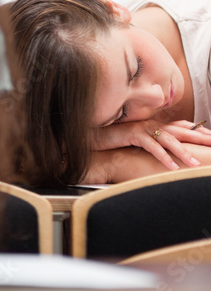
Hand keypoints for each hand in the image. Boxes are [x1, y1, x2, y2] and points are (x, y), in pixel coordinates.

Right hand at [94, 119, 210, 170]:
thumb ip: (151, 141)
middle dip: (199, 138)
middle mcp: (150, 123)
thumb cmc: (113, 138)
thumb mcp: (136, 139)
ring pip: (168, 139)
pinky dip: (163, 156)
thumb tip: (166, 151)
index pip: (181, 125)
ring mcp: (142, 128)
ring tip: (196, 163)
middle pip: (180, 130)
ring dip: (183, 152)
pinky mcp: (132, 134)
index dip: (197, 130)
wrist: (91, 134)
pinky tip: (172, 166)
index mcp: (153, 124)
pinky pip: (151, 146)